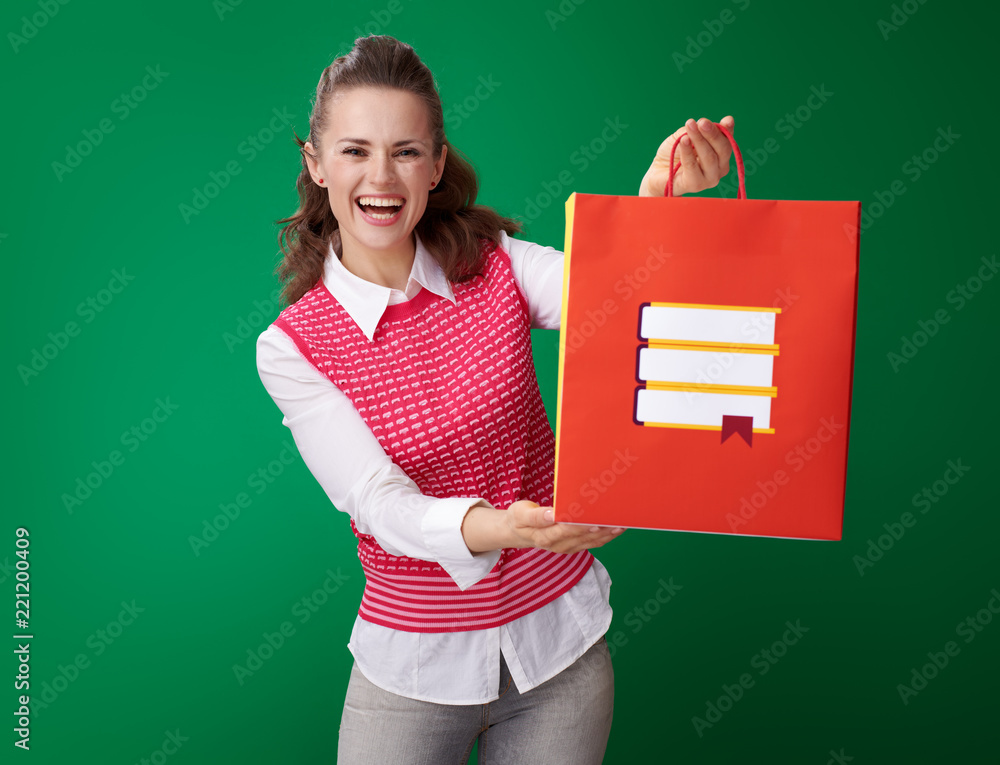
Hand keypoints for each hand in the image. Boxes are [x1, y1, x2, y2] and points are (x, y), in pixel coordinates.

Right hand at [505, 500, 624, 553]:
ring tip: (623, 522)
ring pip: (592, 541)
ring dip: (608, 533)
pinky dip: (607, 536)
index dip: (582, 525)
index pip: (566, 530)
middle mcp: (559, 544)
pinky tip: (617, 527)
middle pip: (584, 535)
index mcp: (545, 536)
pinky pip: (594, 543)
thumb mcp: (520, 514)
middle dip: (601, 527)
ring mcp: (568, 547)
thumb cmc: (519, 519)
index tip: (596, 518)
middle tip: (617, 517)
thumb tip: (552, 514)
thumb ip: (536, 516)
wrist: (518, 532)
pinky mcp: (574, 546)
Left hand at [638, 115, 735, 197]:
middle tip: (702, 122)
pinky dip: (687, 152)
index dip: (729, 130)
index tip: (727, 120)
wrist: (658, 172)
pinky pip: (692, 166)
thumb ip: (695, 130)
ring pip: (709, 157)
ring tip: (690, 127)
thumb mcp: (685, 135)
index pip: (728, 141)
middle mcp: (720, 167)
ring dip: (699, 140)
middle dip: (713, 134)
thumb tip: (702, 124)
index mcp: (721, 154)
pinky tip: (683, 140)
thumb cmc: (674, 153)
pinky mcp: (695, 185)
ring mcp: (709, 178)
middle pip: (723, 149)